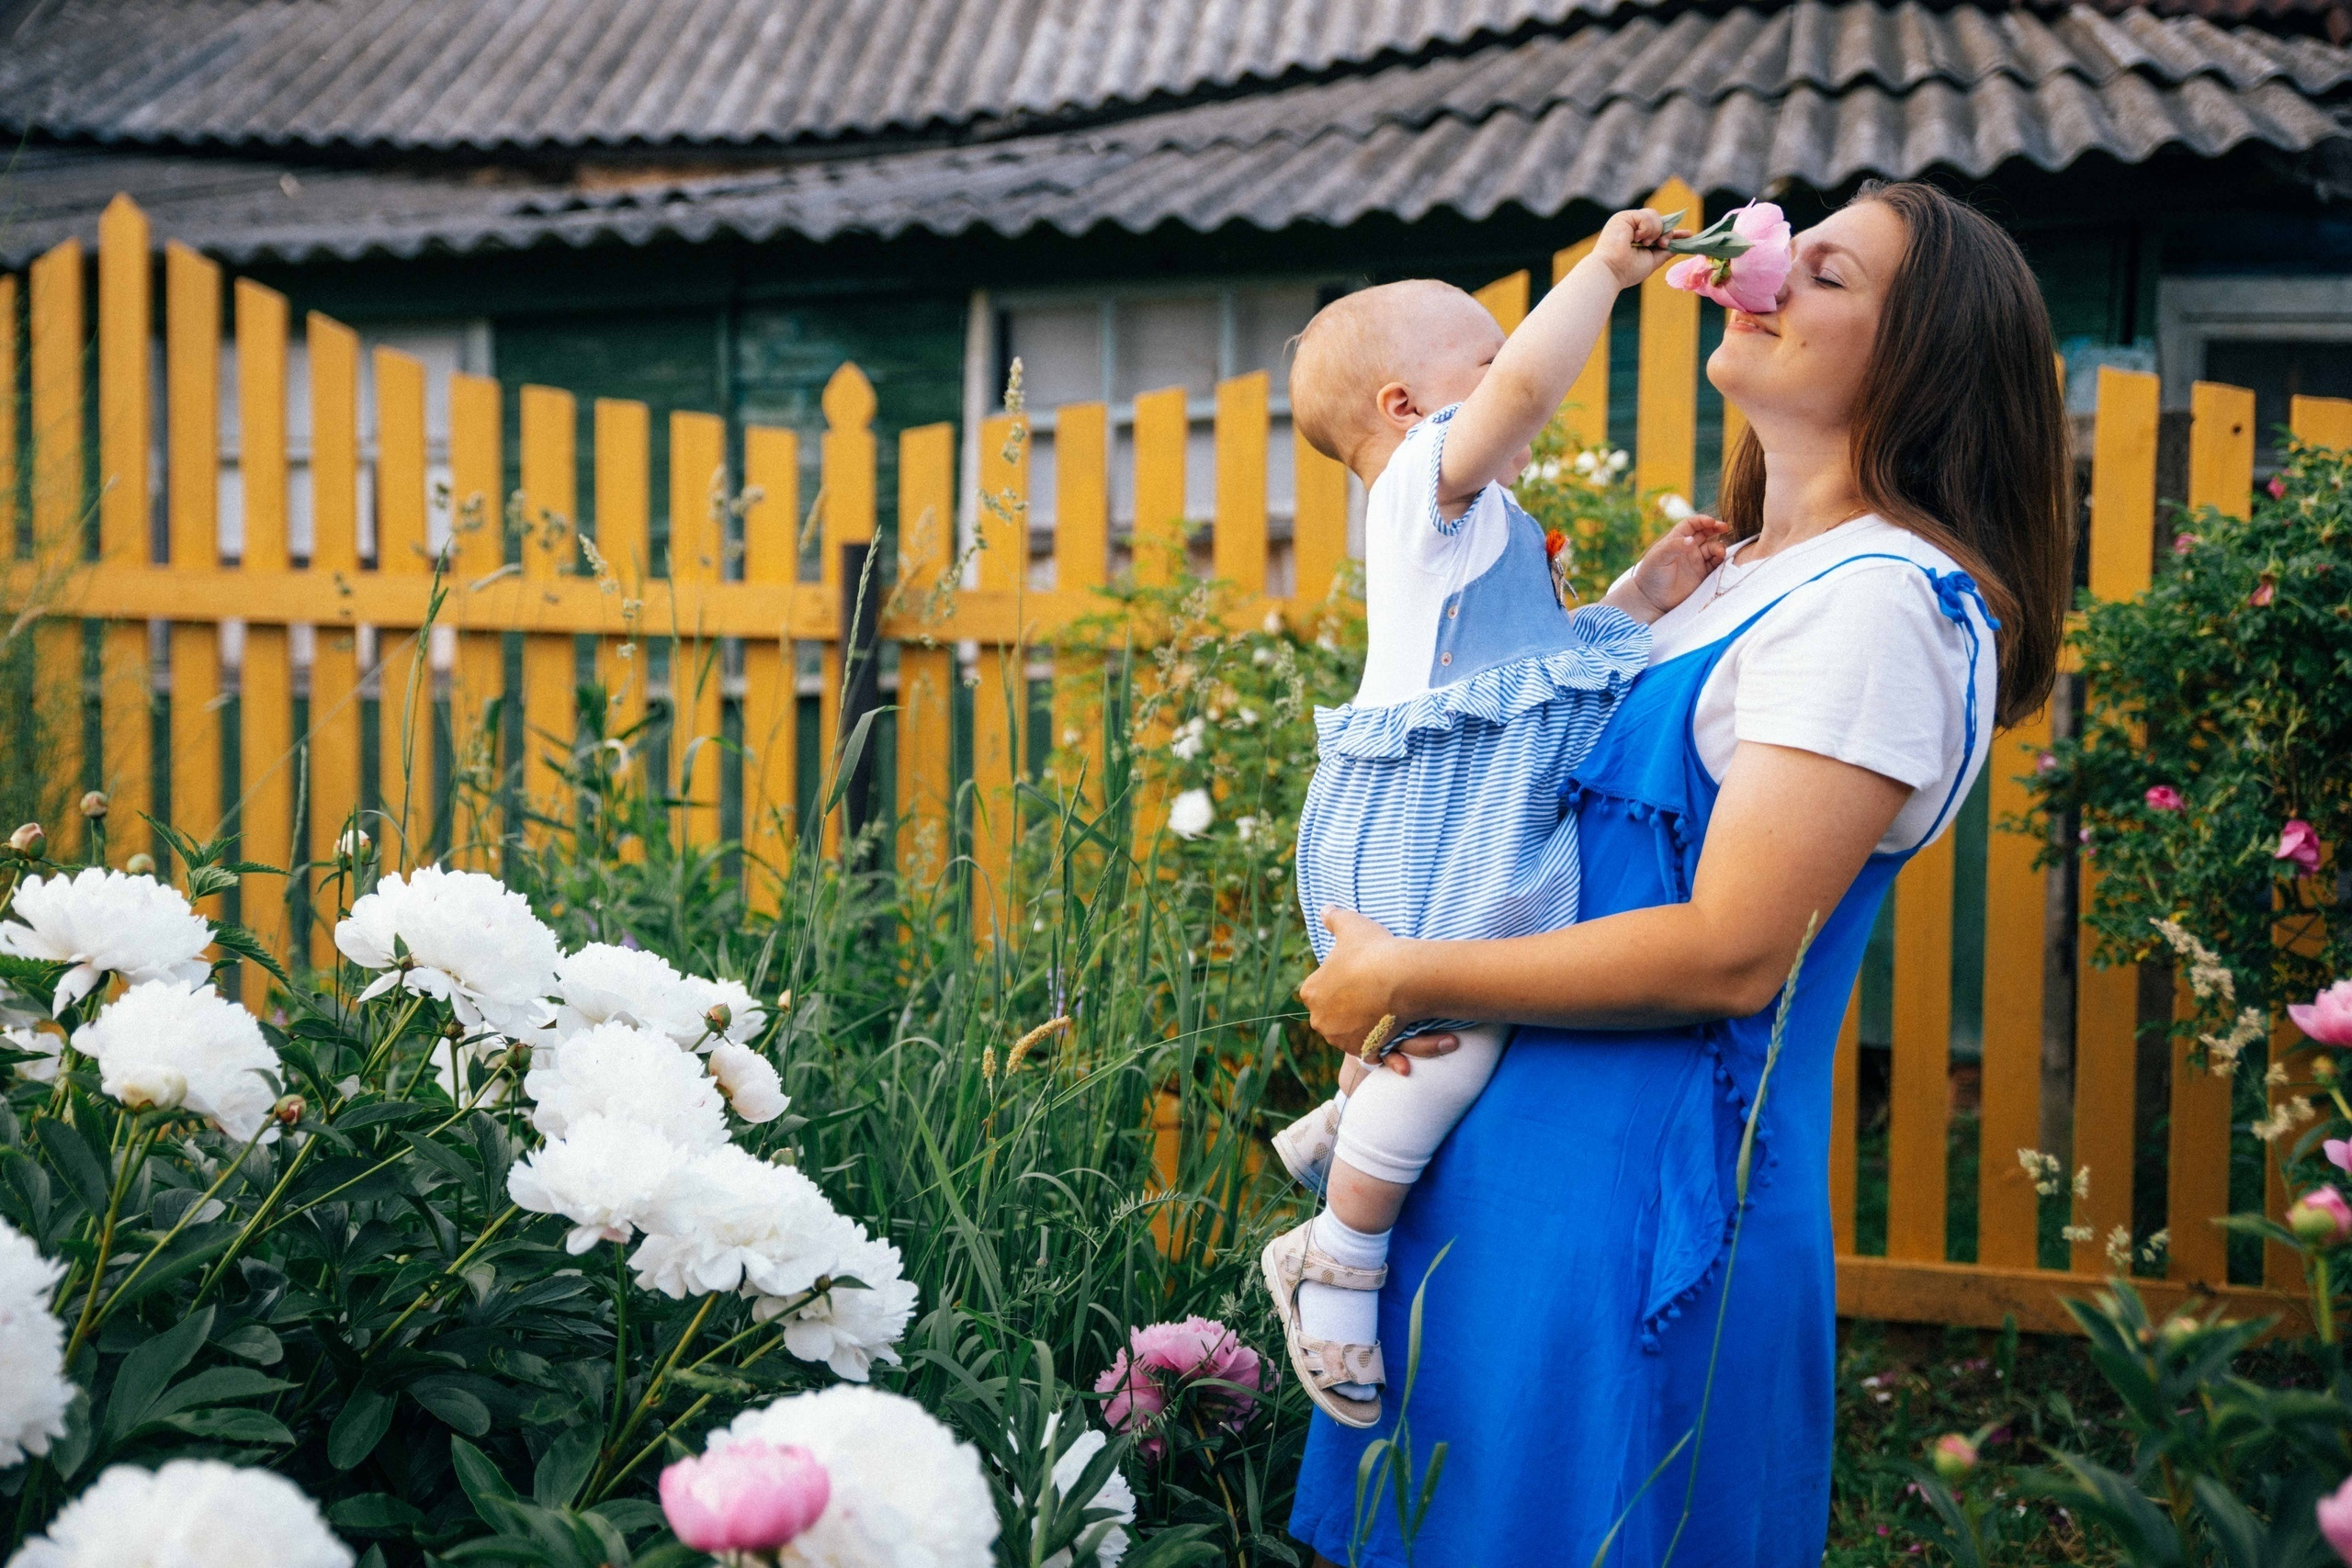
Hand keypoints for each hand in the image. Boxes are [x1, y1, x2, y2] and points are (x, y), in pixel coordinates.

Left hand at [1300, 910, 1460, 1076]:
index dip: (1340, 982)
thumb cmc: (1373, 949)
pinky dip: (1376, 1045)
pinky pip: (1368, 1050)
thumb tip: (1325, 908)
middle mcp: (1320, 1020)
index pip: (1320, 989)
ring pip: (1350, 1032)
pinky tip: (1387, 1031)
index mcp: (1310, 992)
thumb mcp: (1351, 925)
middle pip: (1333, 1014)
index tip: (1358, 975)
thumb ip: (1334, 917)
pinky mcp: (1362, 1051)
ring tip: (1382, 1010)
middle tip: (1372, 993)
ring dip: (1362, 1025)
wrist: (1401, 977)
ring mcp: (1340, 1038)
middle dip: (1349, 1007)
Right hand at [1588, 208, 1691, 290]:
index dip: (1671, 231)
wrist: (1611, 272)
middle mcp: (1631, 227)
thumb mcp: (1652, 260)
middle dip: (1665, 232)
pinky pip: (1645, 216)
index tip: (1688, 234)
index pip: (1658, 228)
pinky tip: (1637, 238)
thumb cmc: (1627, 271)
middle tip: (1661, 244)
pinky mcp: (1623, 217)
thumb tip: (1680, 245)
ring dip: (1654, 231)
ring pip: (1654, 216)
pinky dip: (1646, 228)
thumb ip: (1665, 252)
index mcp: (1635, 237)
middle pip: (1658, 220)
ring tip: (1644, 243)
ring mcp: (1626, 221)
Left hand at [1611, 513, 1729, 619]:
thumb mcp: (1658, 558)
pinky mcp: (1702, 575)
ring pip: (1712, 548)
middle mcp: (1687, 548)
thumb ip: (1674, 546)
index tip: (1711, 522)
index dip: (1702, 521)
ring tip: (1719, 552)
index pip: (1692, 524)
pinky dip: (1721, 560)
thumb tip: (1692, 540)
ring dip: (1718, 547)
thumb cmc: (1651, 575)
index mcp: (1676, 540)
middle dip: (1715, 528)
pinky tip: (1721, 560)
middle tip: (1724, 528)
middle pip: (1705, 533)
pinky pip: (1715, 564)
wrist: (1651, 600)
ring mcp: (1695, 561)